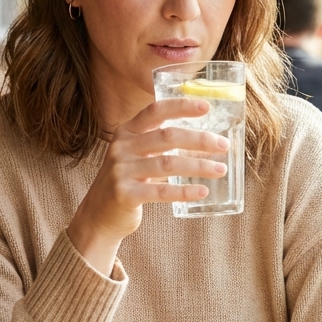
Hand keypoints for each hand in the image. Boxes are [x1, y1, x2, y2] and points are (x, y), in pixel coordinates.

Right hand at [67, 98, 228, 272]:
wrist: (98, 215)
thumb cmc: (126, 181)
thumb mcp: (134, 155)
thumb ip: (156, 142)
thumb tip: (202, 137)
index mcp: (126, 132)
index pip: (155, 111)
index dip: (181, 106)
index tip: (206, 106)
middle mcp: (122, 147)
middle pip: (167, 136)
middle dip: (199, 140)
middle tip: (223, 145)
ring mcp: (121, 171)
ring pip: (168, 163)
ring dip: (198, 166)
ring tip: (221, 170)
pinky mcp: (124, 194)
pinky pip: (161, 191)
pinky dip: (184, 190)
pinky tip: (202, 191)